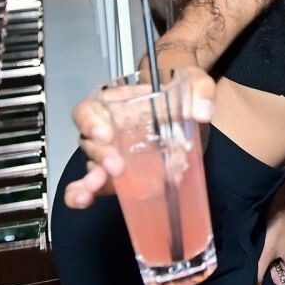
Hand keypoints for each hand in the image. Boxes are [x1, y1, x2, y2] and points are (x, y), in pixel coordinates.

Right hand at [62, 66, 215, 209]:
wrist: (192, 124)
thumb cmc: (182, 98)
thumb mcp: (194, 83)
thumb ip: (200, 89)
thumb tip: (202, 112)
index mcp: (116, 104)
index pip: (90, 109)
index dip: (90, 121)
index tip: (105, 134)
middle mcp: (107, 129)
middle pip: (89, 141)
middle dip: (100, 154)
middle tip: (117, 166)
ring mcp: (110, 156)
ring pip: (91, 166)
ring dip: (91, 178)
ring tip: (96, 186)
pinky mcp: (117, 179)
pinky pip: (93, 187)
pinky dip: (83, 194)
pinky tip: (85, 200)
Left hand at [254, 190, 284, 284]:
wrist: (275, 203)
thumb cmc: (273, 229)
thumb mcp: (264, 254)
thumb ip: (257, 275)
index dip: (276, 282)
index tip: (263, 278)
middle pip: (280, 270)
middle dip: (268, 271)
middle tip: (255, 267)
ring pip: (275, 259)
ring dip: (265, 260)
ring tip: (253, 256)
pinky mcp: (279, 235)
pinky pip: (273, 249)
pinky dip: (265, 250)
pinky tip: (255, 246)